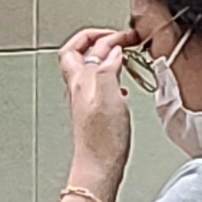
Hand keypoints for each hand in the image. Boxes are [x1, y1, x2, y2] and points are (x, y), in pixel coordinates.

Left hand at [58, 27, 136, 189]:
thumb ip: (108, 67)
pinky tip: (121, 86)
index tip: (122, 34)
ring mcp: (85, 101)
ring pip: (90, 69)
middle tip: (119, 39)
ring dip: (105, 58)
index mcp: (80, 79)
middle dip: (98, 41)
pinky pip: (100, 86)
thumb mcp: (107, 94)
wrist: (99, 168)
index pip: (81, 44)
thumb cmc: (101, 140)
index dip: (102, 34)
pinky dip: (112, 78)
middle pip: (79, 54)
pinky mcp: (94, 114)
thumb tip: (113, 50)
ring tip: (122, 55)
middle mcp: (79, 88)